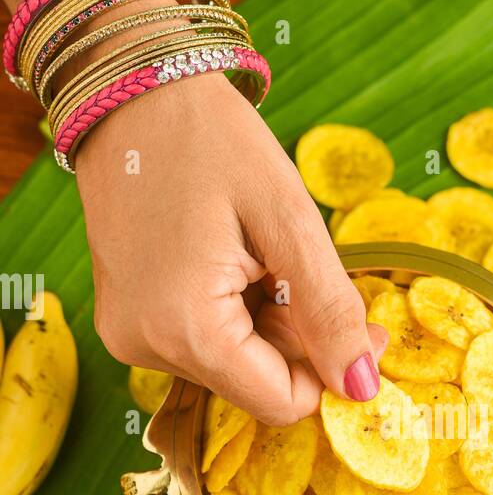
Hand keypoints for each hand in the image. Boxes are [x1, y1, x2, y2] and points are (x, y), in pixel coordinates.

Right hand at [75, 70, 386, 423]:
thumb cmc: (211, 140)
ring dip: (268, 323)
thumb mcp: (289, 221)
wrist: (131, 90)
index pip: (282, 403)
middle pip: (257, 385)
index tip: (360, 317)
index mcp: (183, 330)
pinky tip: (232, 259)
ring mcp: (129, 336)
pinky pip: (203, 343)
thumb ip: (329, 312)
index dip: (333, 369)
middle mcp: (144, 348)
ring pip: (234, 366)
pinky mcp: (127, 321)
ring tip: (259, 253)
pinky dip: (235, 313)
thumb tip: (363, 388)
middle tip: (305, 265)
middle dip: (299, 338)